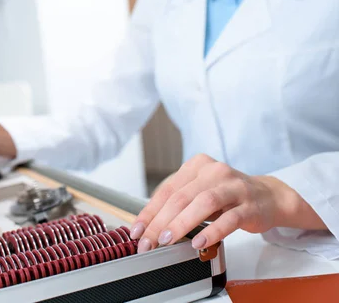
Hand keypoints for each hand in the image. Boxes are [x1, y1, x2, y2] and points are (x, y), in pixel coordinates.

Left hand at [129, 154, 324, 252]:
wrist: (269, 197)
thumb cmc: (227, 196)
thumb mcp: (200, 192)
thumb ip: (178, 202)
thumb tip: (148, 226)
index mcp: (197, 165)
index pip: (167, 190)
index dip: (150, 211)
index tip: (138, 230)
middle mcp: (215, 171)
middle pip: (181, 197)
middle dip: (160, 222)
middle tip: (148, 242)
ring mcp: (234, 187)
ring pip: (204, 203)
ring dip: (182, 223)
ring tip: (168, 240)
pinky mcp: (250, 205)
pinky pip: (230, 218)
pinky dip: (213, 230)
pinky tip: (199, 242)